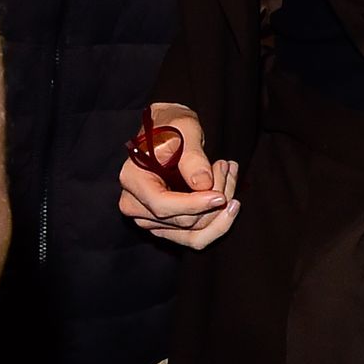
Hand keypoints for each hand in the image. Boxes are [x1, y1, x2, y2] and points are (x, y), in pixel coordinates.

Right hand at [119, 103, 239, 248]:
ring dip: (220, 211)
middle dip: (214, 199)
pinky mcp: (166, 228)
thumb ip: (193, 156)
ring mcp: (149, 220)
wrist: (169, 132)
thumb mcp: (184, 128)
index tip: (220, 196)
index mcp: (133, 179)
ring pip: (193, 233)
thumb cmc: (173, 126)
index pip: (162, 205)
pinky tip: (229, 195)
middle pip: (182, 220)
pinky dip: (217, 221)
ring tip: (230, 175)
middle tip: (228, 166)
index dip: (193, 205)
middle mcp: (135, 205)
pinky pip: (195, 237)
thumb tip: (203, 184)